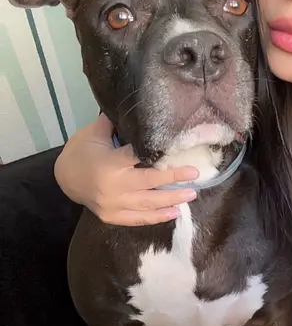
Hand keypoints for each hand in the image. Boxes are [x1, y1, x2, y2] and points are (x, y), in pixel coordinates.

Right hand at [54, 113, 198, 225]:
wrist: (63, 179)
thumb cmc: (81, 152)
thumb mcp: (93, 134)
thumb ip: (114, 123)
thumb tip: (135, 106)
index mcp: (110, 163)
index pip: (139, 157)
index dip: (160, 155)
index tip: (180, 151)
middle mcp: (113, 186)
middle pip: (149, 182)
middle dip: (174, 178)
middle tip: (195, 174)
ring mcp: (112, 205)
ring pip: (147, 204)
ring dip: (171, 200)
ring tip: (191, 194)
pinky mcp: (112, 217)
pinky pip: (138, 219)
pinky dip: (157, 217)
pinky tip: (174, 212)